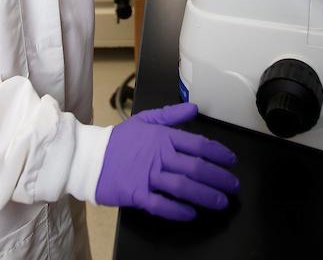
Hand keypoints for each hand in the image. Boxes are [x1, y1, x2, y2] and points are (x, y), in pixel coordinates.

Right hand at [95, 102, 238, 220]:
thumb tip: (194, 108)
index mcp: (162, 137)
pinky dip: (177, 210)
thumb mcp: (145, 121)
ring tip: (221, 202)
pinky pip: (161, 204)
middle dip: (219, 177)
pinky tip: (191, 214)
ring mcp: (147, 175)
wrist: (89, 157)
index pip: (197, 144)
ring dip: (206, 195)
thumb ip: (171, 115)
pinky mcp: (136, 194)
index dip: (218, 153)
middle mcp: (158, 155)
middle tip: (233, 186)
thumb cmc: (118, 141)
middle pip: (195, 167)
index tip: (232, 161)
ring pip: (183, 186)